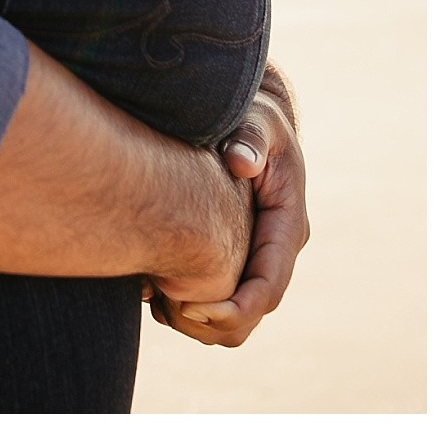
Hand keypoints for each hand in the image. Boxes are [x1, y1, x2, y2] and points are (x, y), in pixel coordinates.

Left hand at [151, 68, 306, 346]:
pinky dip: (191, 304)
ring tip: (155, 303)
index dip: (237, 306)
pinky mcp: (237, 251)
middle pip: (253, 309)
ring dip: (200, 319)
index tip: (196, 309)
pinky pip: (220, 295)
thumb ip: (249, 139)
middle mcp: (275, 246)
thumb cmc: (252, 117)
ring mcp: (257, 252)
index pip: (269, 284)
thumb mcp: (255, 121)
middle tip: (165, 312)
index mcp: (287, 224)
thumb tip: (241, 162)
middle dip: (214, 321)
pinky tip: (151, 290)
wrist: (253, 116)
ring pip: (237, 311)